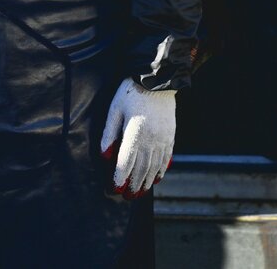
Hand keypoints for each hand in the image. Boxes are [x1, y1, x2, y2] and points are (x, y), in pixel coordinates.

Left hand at [100, 78, 175, 197]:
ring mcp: (163, 139)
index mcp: (135, 133)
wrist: (158, 79)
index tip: (114, 190)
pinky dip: (160, 171)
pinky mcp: (171, 136)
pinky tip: (156, 179)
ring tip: (139, 193)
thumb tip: (106, 157)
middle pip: (141, 169)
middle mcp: (151, 140)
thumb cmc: (131, 92)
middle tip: (126, 197)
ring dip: (146, 182)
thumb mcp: (115, 109)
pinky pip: (166, 159)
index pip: (126, 163)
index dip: (119, 179)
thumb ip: (109, 134)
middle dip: (133, 185)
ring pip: (154, 167)